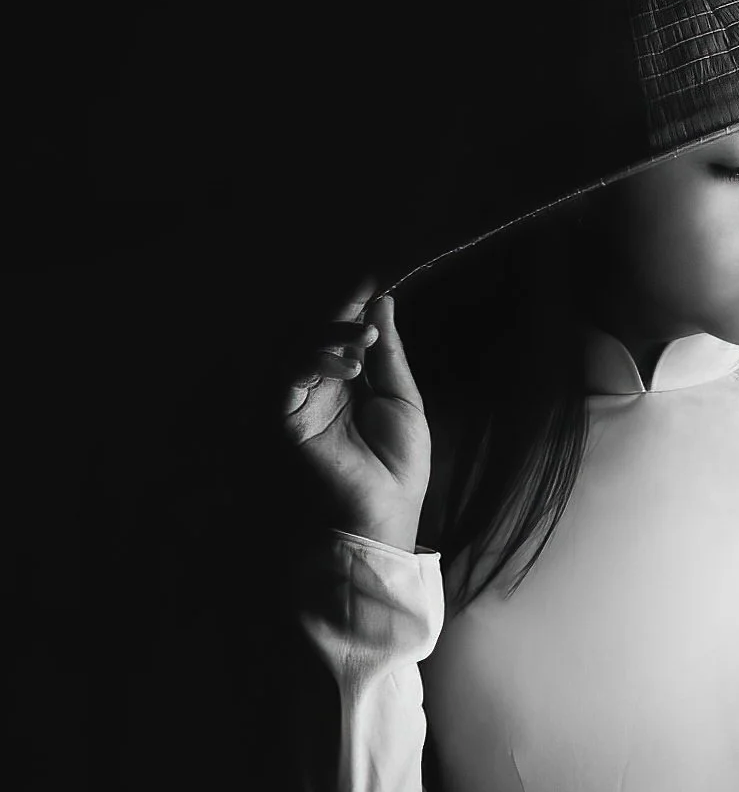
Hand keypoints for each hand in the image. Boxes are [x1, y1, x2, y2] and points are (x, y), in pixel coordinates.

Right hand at [282, 274, 431, 545]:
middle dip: (340, 306)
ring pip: (297, 345)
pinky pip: (287, 375)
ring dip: (330, 332)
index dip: (355, 301)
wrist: (381, 518)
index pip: (342, 330)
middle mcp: (316, 386)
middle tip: (365, 285)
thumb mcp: (403, 400)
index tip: (375, 273)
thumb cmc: (395, 469)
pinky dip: (315, 360)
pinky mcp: (281, 417)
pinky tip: (347, 366)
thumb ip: (388, 353)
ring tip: (363, 338)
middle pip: (314, 330)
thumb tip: (382, 302)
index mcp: (345, 381)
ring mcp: (295, 400)